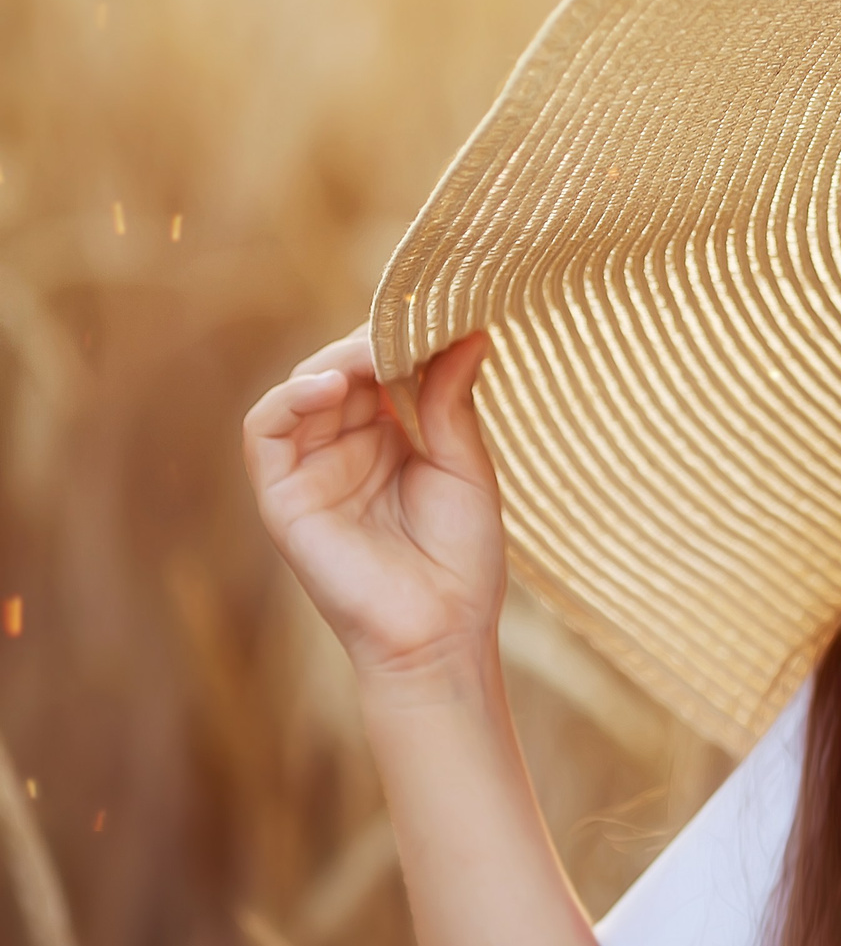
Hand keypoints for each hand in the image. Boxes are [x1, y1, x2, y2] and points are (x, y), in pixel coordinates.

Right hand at [243, 327, 504, 682]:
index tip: (438, 312)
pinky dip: (291, 398)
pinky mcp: (281, 496)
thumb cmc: (462, 559)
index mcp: (392, 438)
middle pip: (341, 370)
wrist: (440, 633)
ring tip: (372, 351)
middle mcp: (347, 448)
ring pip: (301, 390)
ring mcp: (311, 471)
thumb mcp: (464, 466)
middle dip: (372, 343)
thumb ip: (452, 401)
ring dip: (334, 361)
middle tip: (408, 324)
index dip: (402, 339)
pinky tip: (331, 385)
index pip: (382, 369)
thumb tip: (471, 332)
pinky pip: (265, 431)